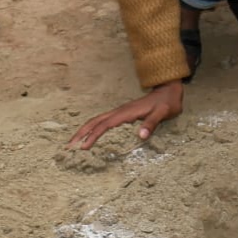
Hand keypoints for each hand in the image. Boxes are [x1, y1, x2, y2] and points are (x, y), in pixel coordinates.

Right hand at [66, 81, 184, 148]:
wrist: (169, 90)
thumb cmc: (167, 102)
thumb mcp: (163, 113)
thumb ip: (152, 123)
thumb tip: (141, 136)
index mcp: (126, 113)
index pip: (105, 125)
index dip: (93, 136)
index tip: (83, 147)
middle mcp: (120, 112)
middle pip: (95, 121)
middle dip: (80, 133)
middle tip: (68, 147)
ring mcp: (120, 112)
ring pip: (97, 120)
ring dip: (84, 130)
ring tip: (73, 143)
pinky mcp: (122, 114)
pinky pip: (103, 121)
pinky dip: (93, 128)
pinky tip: (91, 136)